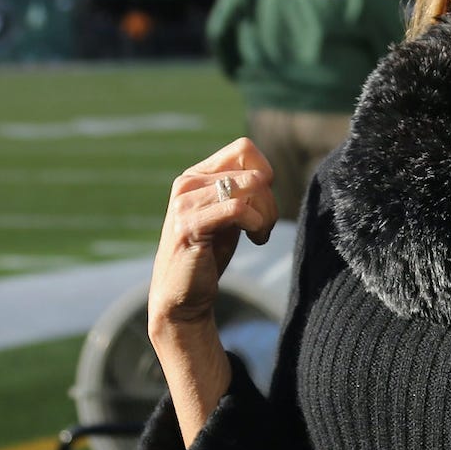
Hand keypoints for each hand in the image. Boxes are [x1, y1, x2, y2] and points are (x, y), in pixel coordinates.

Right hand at [147, 137, 276, 444]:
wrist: (180, 300)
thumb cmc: (207, 257)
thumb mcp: (225, 216)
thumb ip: (238, 191)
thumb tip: (265, 173)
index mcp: (195, 176)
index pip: (243, 149)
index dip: (264, 173)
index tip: (262, 204)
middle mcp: (187, 183)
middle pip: (253, 172)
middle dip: (270, 202)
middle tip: (264, 229)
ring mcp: (185, 203)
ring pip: (251, 188)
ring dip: (267, 216)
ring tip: (259, 235)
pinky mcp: (189, 225)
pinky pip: (239, 208)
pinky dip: (258, 223)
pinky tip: (256, 240)